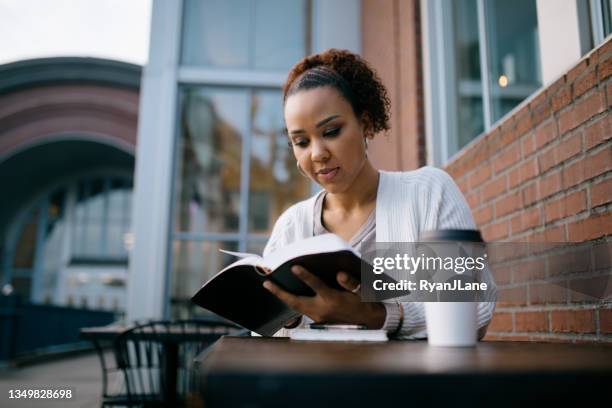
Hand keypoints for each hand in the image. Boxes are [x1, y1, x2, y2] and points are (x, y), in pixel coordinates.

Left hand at [262, 265, 385, 328]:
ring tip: (271, 287)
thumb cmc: (365, 301)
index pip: (316, 286)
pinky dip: (293, 302)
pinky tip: (286, 294)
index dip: (305, 276)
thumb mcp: (362, 290)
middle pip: (296, 302)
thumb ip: (350, 282)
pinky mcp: (318, 320)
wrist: (370, 321)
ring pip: (296, 307)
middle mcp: (322, 310)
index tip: (294, 267)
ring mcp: (319, 317)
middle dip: (280, 293)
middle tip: (266, 283)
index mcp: (332, 300)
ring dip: (284, 298)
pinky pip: (302, 311)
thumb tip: (340, 274)